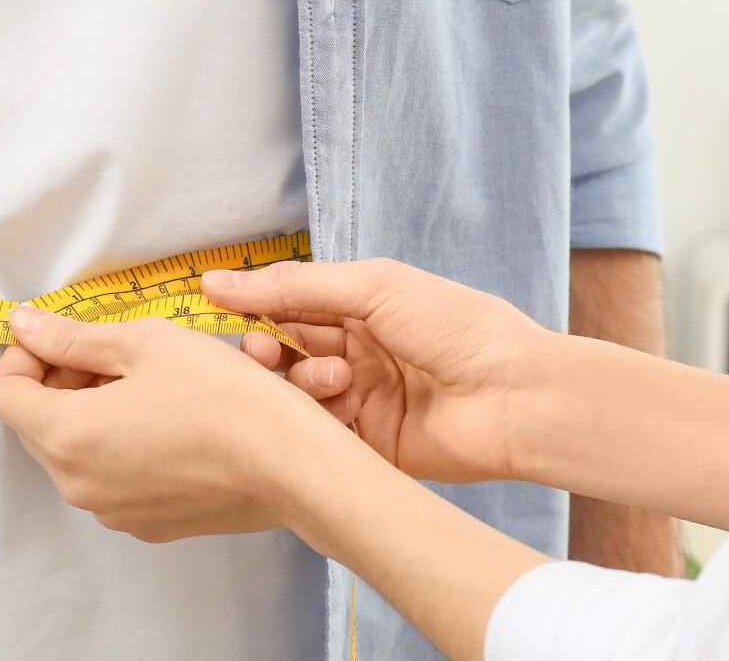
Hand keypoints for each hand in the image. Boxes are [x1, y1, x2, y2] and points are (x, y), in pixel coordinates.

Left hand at [0, 306, 360, 542]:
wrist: (293, 465)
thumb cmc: (226, 399)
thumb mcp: (145, 343)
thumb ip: (73, 335)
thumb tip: (23, 325)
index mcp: (66, 435)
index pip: (3, 392)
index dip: (25, 354)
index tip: (60, 334)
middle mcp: (78, 485)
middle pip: (36, 425)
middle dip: (61, 381)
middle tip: (113, 351)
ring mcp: (113, 511)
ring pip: (76, 451)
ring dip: (94, 412)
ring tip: (150, 383)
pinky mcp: (148, 524)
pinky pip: (113, 478)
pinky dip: (124, 445)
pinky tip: (171, 421)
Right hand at [204, 259, 559, 483]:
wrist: (515, 397)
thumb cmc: (459, 328)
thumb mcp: (374, 288)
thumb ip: (295, 286)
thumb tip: (218, 281)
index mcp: (366, 309)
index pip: (291, 305)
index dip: (255, 306)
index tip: (213, 304)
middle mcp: (361, 354)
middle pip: (288, 351)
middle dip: (268, 350)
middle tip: (260, 353)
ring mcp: (364, 402)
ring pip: (299, 394)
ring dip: (303, 384)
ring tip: (335, 382)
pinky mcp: (369, 448)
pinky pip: (321, 436)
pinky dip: (318, 423)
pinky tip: (340, 411)